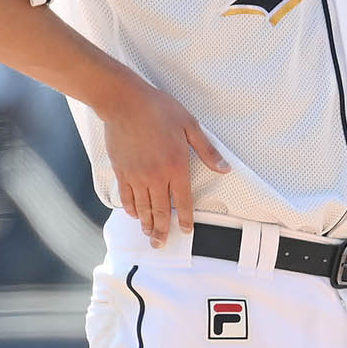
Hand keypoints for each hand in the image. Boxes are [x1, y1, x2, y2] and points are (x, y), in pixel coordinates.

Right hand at [103, 81, 228, 245]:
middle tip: (162, 244)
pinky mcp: (121, 171)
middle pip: (160, 211)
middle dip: (162, 230)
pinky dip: (131, 209)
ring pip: (142, 207)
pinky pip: (126, 197)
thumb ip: (208, 151)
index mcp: (176, 166)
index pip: (182, 201)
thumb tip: (225, 169)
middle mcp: (156, 176)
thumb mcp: (190, 126)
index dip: (184, 219)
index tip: (186, 231)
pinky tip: (134, 215)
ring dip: (147, 224)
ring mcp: (136, 175)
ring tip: (150, 235)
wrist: (124, 102)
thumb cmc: (159, 110)